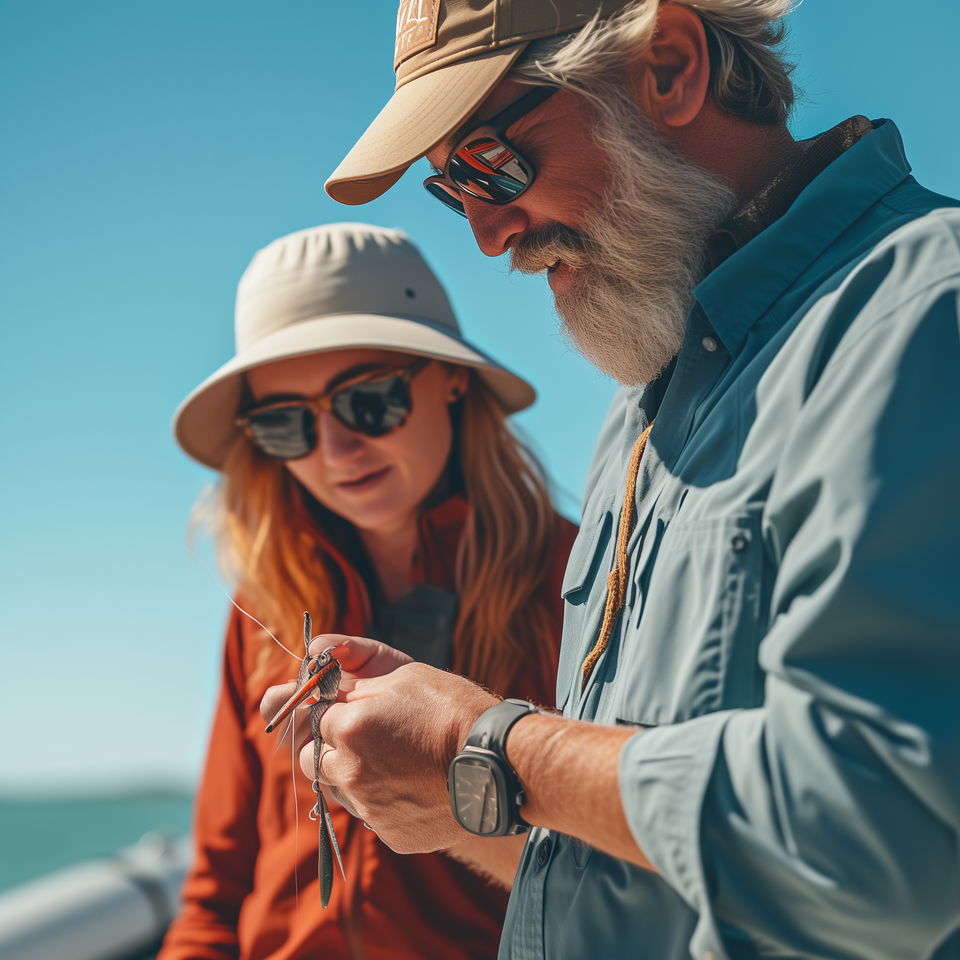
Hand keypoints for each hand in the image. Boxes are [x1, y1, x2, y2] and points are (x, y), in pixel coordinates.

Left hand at [259, 636, 497, 852]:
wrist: (499, 761)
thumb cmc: (454, 709)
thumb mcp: (406, 677)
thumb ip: (361, 688)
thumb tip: (337, 696)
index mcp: (349, 727)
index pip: (316, 718)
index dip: (335, 712)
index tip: (354, 711)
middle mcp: (351, 772)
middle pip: (314, 760)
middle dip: (331, 748)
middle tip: (369, 739)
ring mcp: (371, 808)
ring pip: (341, 791)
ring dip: (356, 776)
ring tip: (397, 762)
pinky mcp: (391, 835)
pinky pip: (374, 815)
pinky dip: (387, 802)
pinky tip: (416, 786)